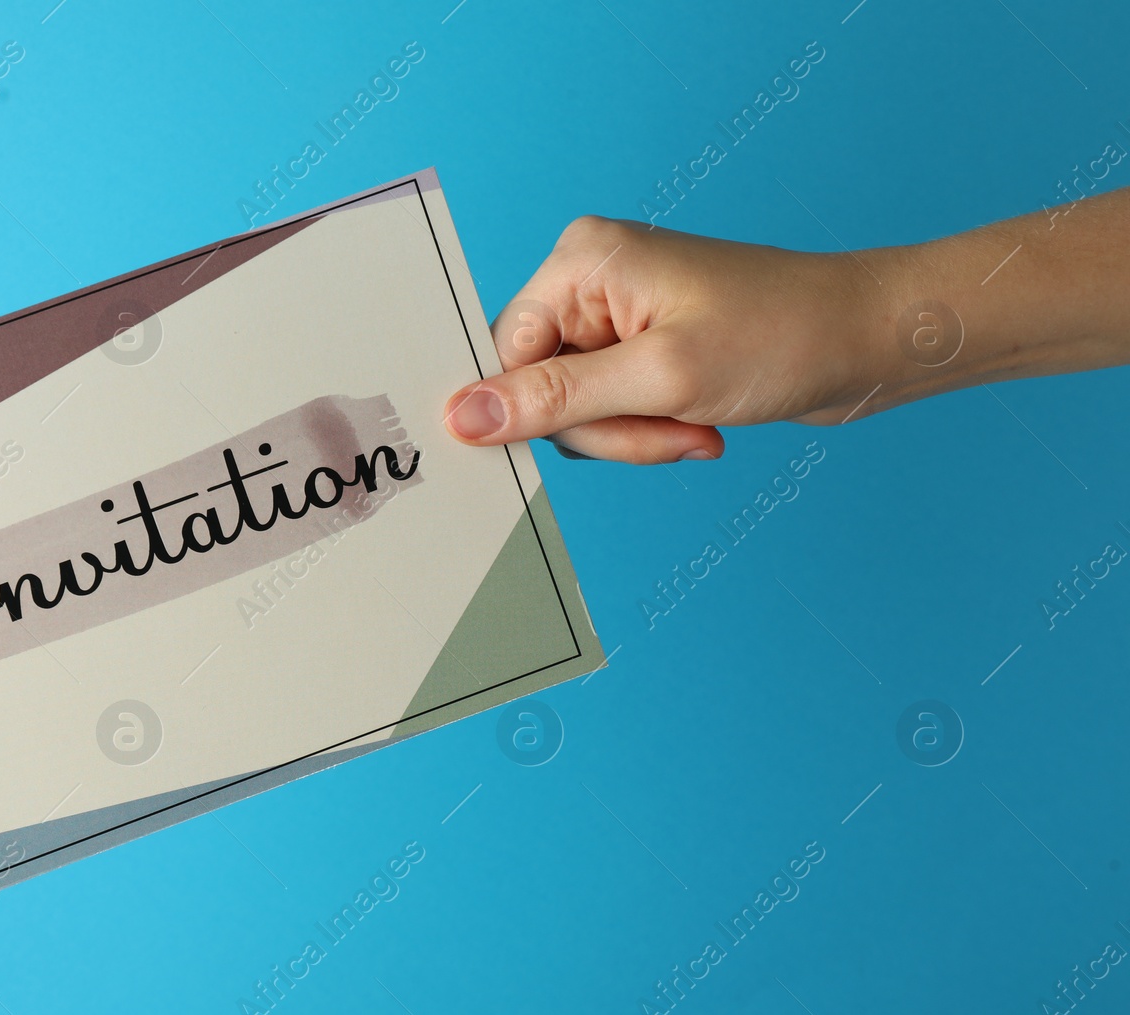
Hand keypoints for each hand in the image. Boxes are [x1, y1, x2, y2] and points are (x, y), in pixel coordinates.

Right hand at [442, 216, 899, 462]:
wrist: (869, 342)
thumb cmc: (780, 337)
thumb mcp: (658, 379)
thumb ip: (553, 398)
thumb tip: (459, 416)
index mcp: (581, 261)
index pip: (507, 354)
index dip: (541, 407)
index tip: (604, 429)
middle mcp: (591, 281)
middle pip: (541, 386)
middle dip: (605, 427)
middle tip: (669, 427)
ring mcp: (619, 316)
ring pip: (576, 410)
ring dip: (634, 437)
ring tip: (696, 427)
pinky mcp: (645, 349)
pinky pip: (611, 412)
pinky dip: (651, 432)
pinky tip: (700, 428)